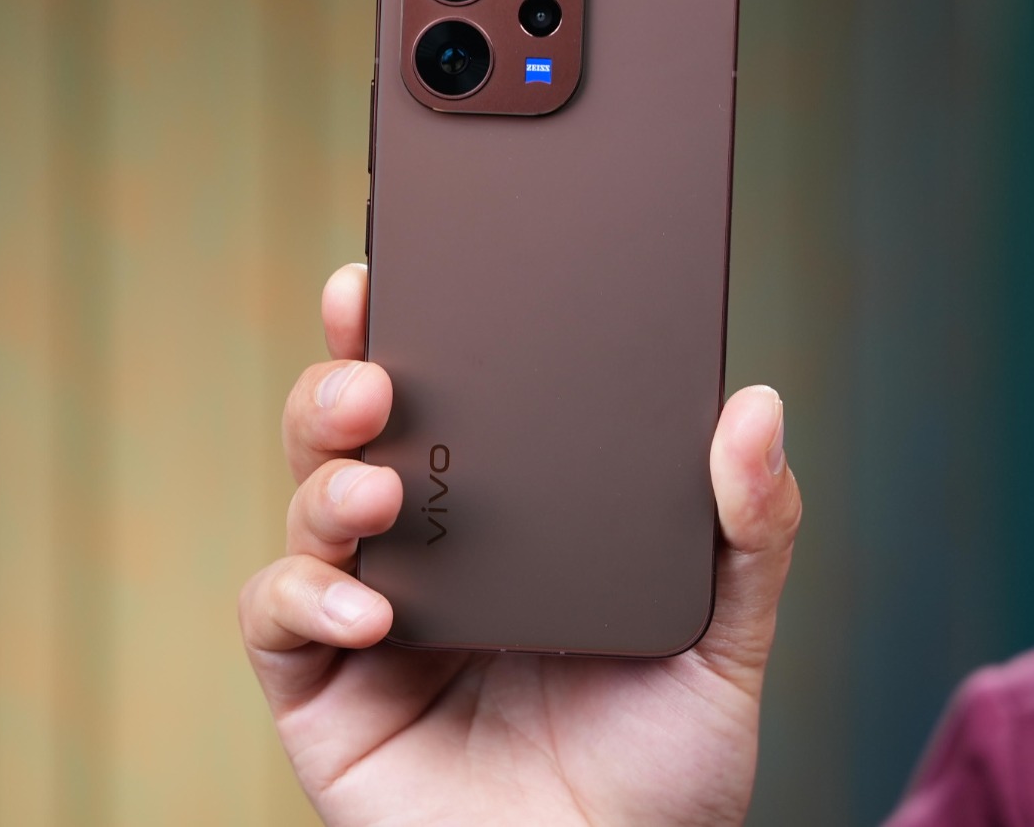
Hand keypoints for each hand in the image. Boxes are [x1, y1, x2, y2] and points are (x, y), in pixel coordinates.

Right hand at [240, 263, 801, 825]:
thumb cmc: (664, 771)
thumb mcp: (727, 641)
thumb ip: (748, 530)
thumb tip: (756, 406)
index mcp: (514, 520)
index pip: (454, 402)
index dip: (417, 327)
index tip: (403, 262)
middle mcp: (432, 553)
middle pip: (356, 433)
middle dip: (346, 379)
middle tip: (379, 368)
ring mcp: (369, 617)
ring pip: (308, 503)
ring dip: (328, 473)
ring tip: (381, 480)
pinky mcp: (323, 690)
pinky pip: (277, 615)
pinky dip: (305, 591)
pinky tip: (371, 604)